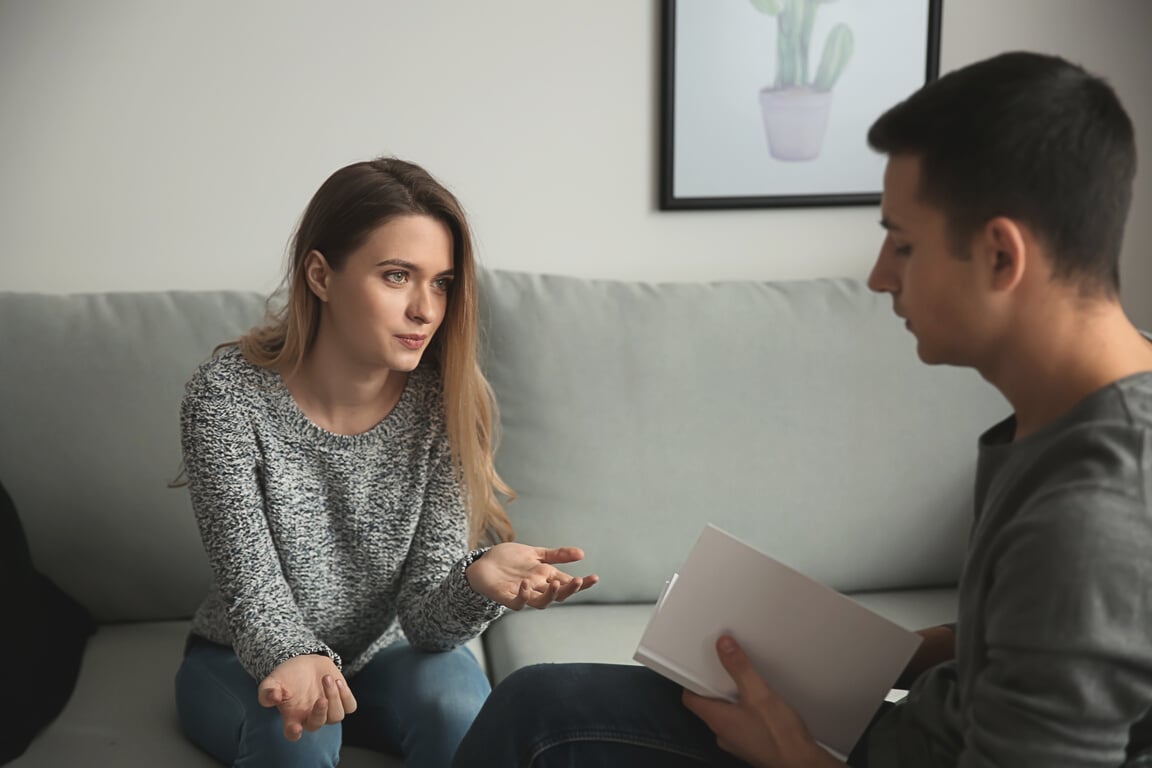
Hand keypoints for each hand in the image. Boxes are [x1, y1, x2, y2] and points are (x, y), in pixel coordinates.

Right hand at [258, 654, 357, 740]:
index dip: (294, 733)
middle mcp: (310, 717)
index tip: (295, 728)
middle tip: (321, 698)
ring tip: (326, 678)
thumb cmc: (286, 677)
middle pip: (317, 724)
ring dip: (334, 698)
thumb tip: (272, 698)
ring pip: (336, 716)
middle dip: (320, 713)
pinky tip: (337, 682)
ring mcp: (328, 710)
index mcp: (292, 717)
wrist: (305, 663)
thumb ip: (267, 691)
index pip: (292, 734)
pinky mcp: (341, 700)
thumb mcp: (272, 682)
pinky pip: (350, 706)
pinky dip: (346, 696)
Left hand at [465, 542, 598, 609]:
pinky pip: (518, 603)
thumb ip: (557, 555)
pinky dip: (524, 596)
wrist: (482, 563)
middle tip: (578, 580)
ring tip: (555, 583)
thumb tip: (582, 553)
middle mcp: (537, 588)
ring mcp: (523, 594)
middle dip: (570, 590)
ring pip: (541, 602)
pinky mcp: (506, 597)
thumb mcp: (535, 553)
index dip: (582, 583)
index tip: (595, 577)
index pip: (567, 582)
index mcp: (545, 577)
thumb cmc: (509, 560)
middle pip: (558, 594)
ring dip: (550, 595)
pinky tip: (526, 584)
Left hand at [682, 636, 842, 767]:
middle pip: (709, 705)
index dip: (692, 681)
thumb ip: (740, 667)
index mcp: (717, 720)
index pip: (691, 699)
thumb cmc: (780, 737)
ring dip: (733, 700)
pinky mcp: (751, 745)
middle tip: (727, 671)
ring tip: (748, 687)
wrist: (801, 763)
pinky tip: (762, 707)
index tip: (698, 667)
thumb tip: (724, 647)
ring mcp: (737, 741)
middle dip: (717, 687)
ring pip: (726, 715)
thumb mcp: (759, 693)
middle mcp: (723, 733)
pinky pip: (741, 724)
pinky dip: (746, 713)